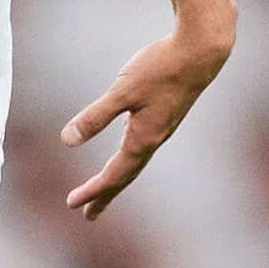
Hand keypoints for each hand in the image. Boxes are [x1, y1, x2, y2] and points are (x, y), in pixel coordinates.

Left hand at [61, 13, 231, 217]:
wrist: (201, 52)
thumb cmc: (161, 68)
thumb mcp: (122, 91)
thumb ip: (95, 116)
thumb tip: (67, 141)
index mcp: (143, 139)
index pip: (114, 174)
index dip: (92, 191)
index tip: (72, 204)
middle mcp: (154, 139)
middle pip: (126, 175)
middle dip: (105, 195)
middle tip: (88, 215)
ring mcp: (162, 128)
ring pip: (136, 161)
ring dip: (118, 177)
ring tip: (105, 188)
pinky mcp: (166, 114)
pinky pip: (143, 145)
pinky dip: (130, 157)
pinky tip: (127, 148)